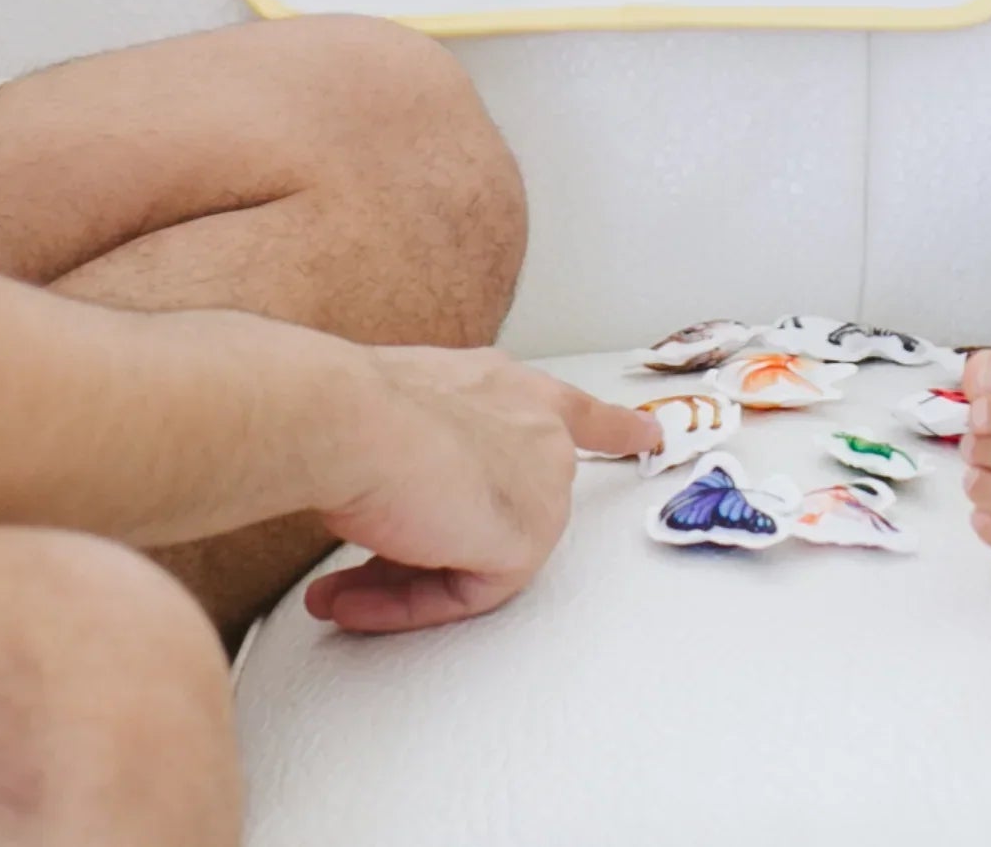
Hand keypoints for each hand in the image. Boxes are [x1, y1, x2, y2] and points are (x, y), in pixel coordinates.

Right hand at [304, 347, 655, 633]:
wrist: (351, 419)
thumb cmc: (351, 405)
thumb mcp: (396, 411)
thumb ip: (419, 450)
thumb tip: (383, 495)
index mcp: (504, 386)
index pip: (573, 411)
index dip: (612, 427)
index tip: (649, 433)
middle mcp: (533, 428)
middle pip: (506, 506)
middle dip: (430, 551)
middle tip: (362, 579)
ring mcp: (540, 485)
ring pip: (478, 555)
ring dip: (400, 582)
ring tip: (341, 593)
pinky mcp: (525, 541)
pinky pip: (468, 592)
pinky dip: (407, 604)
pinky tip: (353, 600)